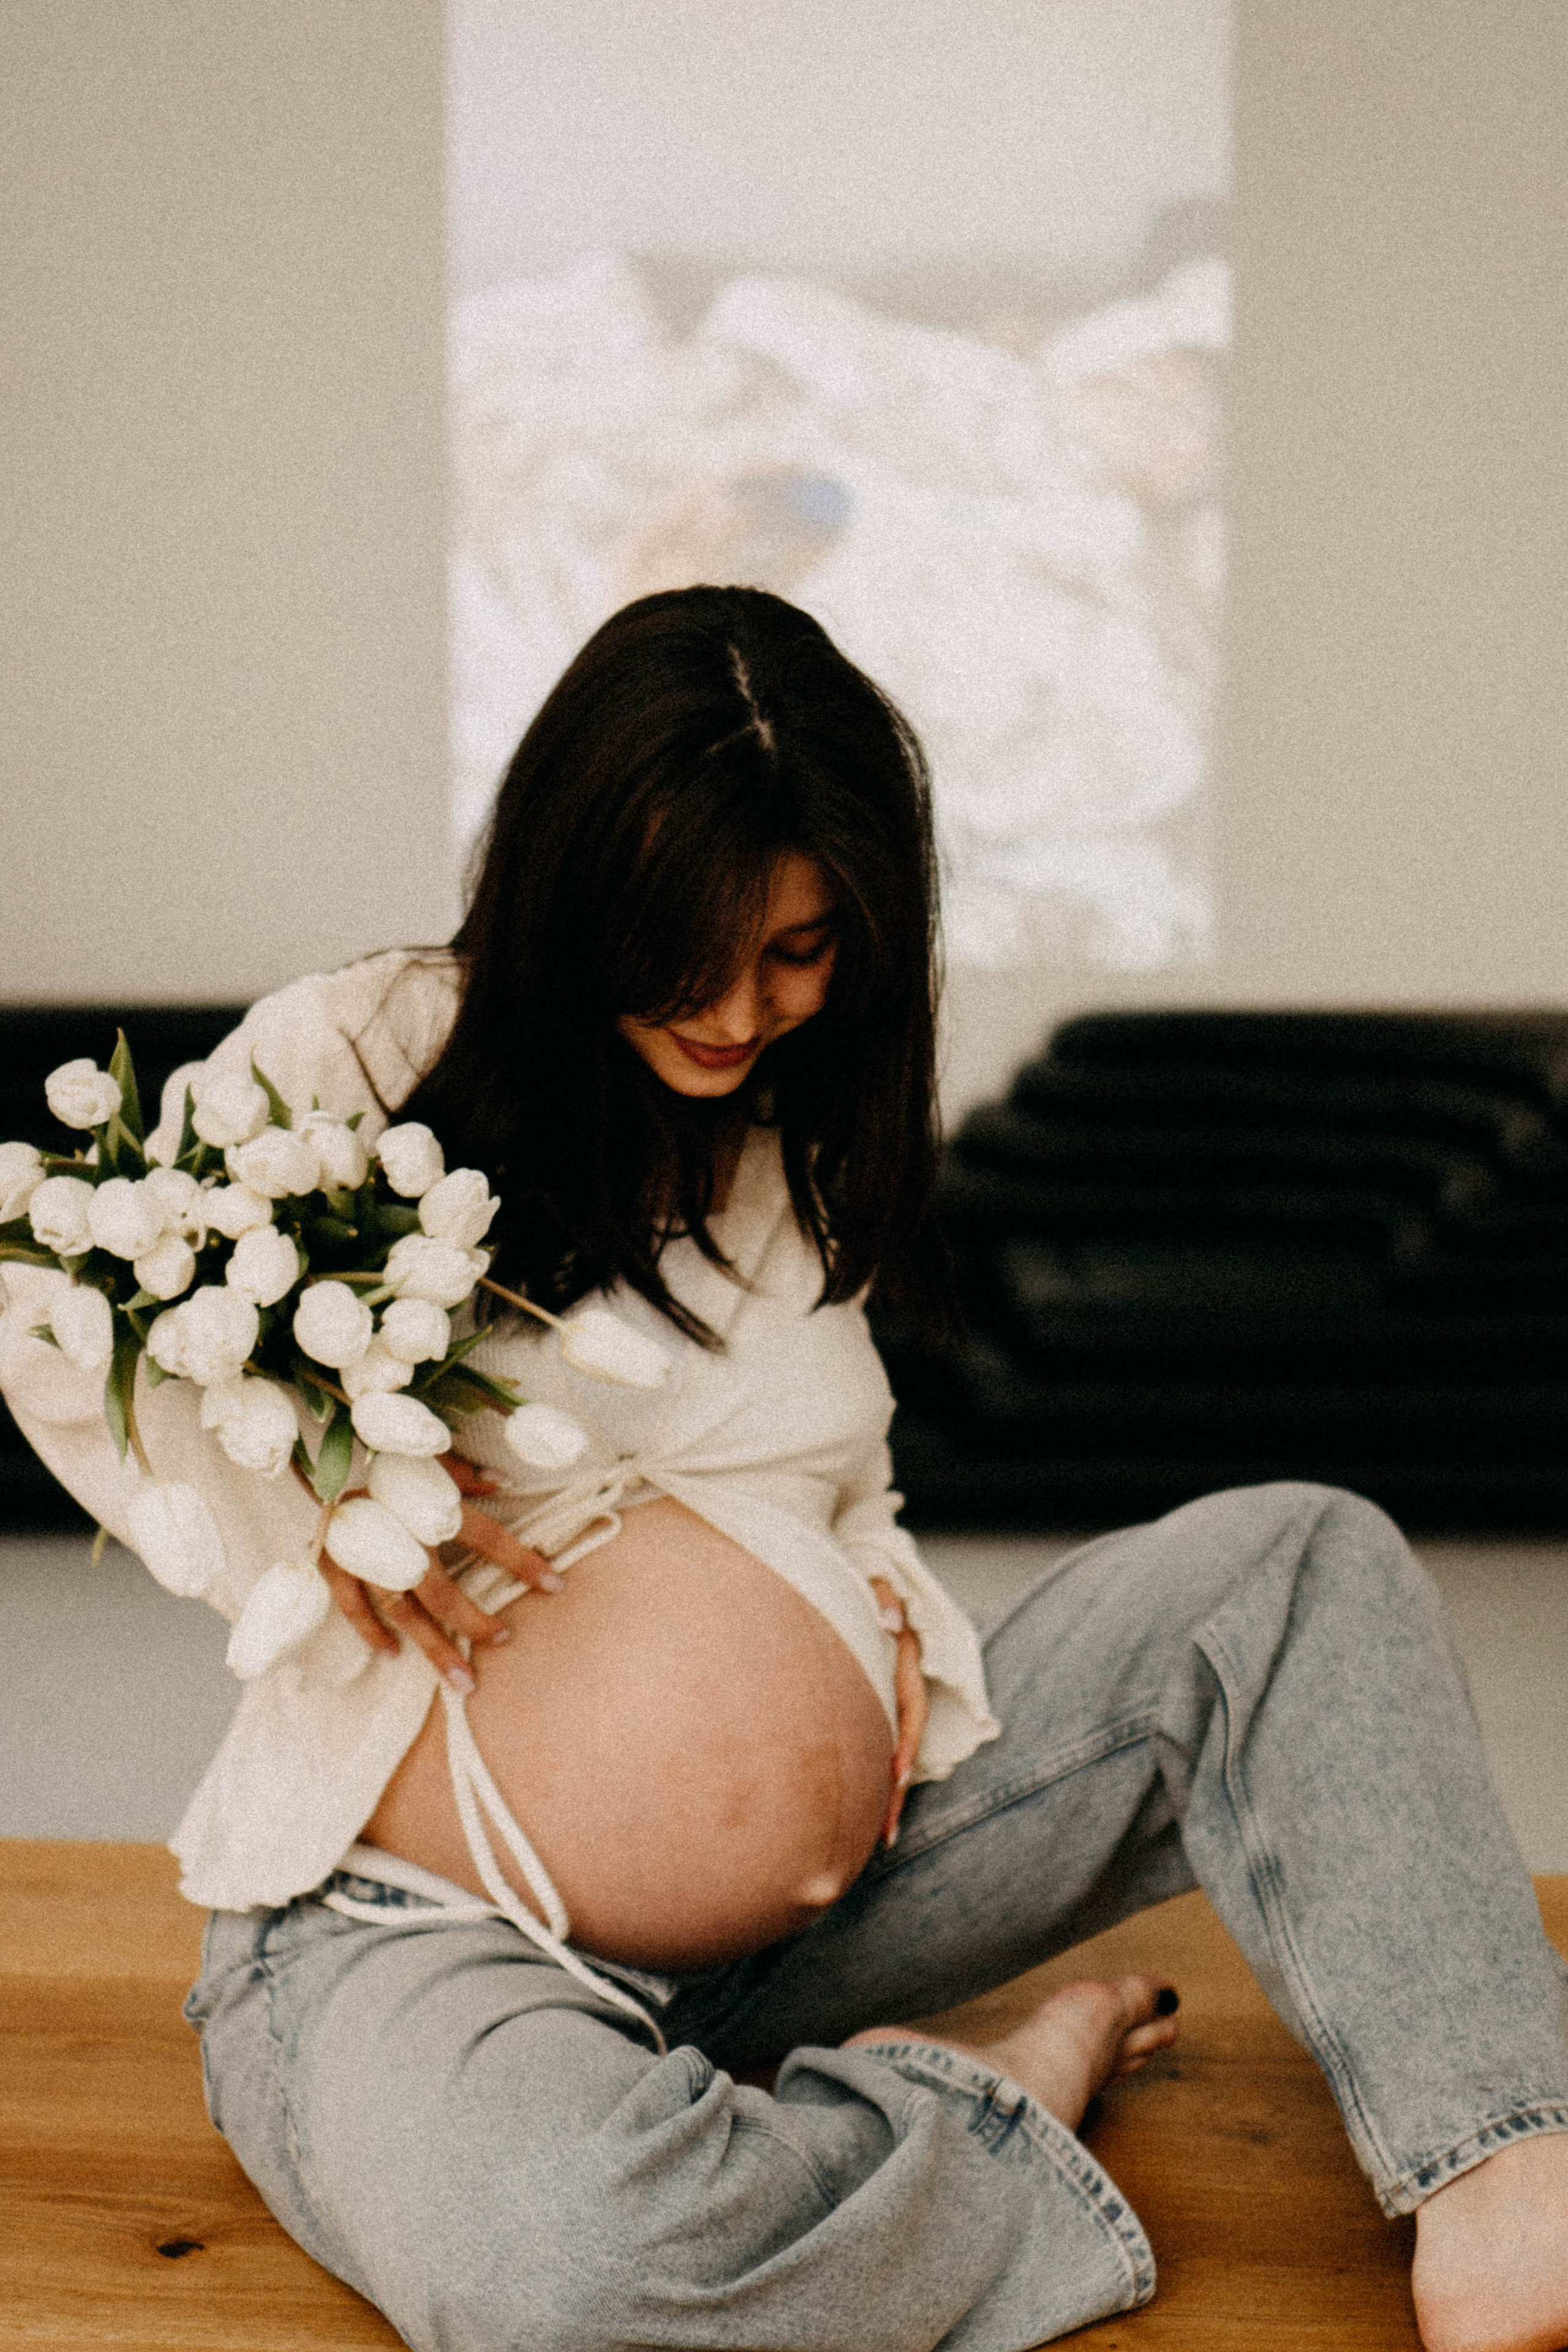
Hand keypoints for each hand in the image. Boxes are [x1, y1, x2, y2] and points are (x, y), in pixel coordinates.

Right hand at [320, 1452, 560, 1691]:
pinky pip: (354, 1609)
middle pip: (442, 1592)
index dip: (522, 1561)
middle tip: (503, 1640)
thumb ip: (466, 1474)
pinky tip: (393, 1654)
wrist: (318, 1461)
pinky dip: (371, 1632)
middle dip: (474, 1621)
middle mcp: (398, 1535)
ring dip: (433, 1647)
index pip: (487, 1537)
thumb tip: (506, 1482)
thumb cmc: (385, 1462)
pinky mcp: (332, 1567)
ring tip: (462, 1680)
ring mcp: (362, 1557)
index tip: (554, 1585)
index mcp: (429, 1507)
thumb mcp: (429, 1460)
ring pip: (403, 1614)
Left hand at [869, 1575, 927, 1848]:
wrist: (863, 1577)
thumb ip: (883, 1601)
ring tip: (880, 1837)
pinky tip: (862, 1806)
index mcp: (904, 1665)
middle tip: (886, 1836)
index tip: (896, 1778)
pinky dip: (875, 1775)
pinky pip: (878, 1744)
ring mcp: (889, 1699)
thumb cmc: (865, 1583)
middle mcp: (901, 1688)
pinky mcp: (875, 1705)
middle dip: (897, 1791)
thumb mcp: (878, 1584)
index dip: (905, 1745)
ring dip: (888, 1793)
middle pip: (904, 1746)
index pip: (910, 1711)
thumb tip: (887, 1623)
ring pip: (892, 1752)